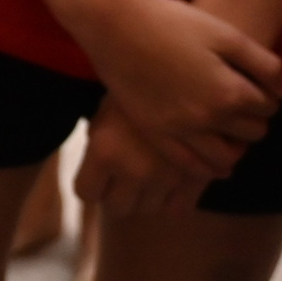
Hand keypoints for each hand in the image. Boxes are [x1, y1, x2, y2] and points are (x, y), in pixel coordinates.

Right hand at [71, 0, 281, 176]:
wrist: (115, 25)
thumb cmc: (171, 21)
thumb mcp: (224, 34)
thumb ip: (262, 63)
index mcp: (230, 92)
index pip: (268, 108)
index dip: (267, 97)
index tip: (258, 87)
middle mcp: (209, 118)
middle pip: (251, 133)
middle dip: (254, 121)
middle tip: (243, 107)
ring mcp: (180, 130)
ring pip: (225, 157)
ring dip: (235, 147)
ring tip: (230, 133)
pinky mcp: (155, 133)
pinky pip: (189, 166)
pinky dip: (208, 168)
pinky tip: (214, 163)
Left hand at [73, 99, 213, 216]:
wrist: (184, 72)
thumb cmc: (134, 89)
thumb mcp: (104, 114)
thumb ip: (98, 149)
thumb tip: (98, 181)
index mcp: (104, 151)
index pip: (86, 193)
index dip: (90, 184)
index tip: (96, 176)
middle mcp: (134, 170)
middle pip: (117, 207)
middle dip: (117, 194)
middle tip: (122, 176)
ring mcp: (167, 177)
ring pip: (147, 208)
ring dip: (145, 196)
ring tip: (148, 171)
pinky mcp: (196, 179)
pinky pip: (177, 208)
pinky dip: (173, 198)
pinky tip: (170, 179)